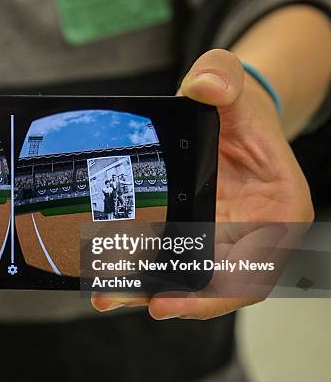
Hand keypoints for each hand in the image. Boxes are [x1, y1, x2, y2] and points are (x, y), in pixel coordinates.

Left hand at [91, 49, 313, 318]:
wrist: (227, 115)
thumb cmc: (240, 108)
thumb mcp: (235, 85)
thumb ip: (225, 79)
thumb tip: (206, 86)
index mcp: (280, 210)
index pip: (254, 268)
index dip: (214, 293)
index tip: (169, 302)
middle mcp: (252, 234)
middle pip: (213, 283)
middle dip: (164, 297)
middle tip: (112, 298)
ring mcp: (221, 238)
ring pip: (186, 277)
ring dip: (144, 289)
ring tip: (101, 293)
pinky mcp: (193, 234)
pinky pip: (169, 259)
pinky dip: (142, 269)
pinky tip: (107, 271)